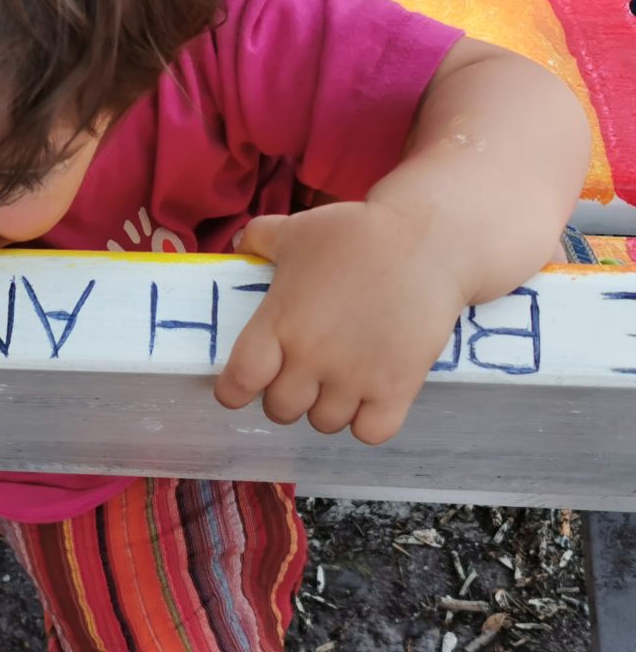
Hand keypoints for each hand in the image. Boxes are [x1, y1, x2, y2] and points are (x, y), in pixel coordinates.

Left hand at [214, 203, 464, 443]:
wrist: (428, 239)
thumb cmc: (357, 232)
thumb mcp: (297, 229)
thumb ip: (259, 239)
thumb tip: (237, 248)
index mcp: (279, 322)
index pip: (238, 383)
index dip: (233, 390)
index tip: (244, 384)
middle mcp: (311, 357)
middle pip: (280, 410)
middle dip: (284, 397)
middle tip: (299, 376)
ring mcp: (355, 377)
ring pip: (324, 423)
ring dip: (326, 407)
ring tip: (336, 382)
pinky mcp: (397, 387)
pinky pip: (370, 432)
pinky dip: (367, 422)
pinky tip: (369, 398)